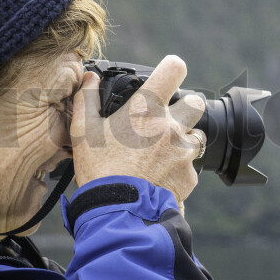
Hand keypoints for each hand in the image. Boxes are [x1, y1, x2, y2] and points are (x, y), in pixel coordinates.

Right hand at [70, 55, 205, 206]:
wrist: (118, 212)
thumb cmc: (100, 170)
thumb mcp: (83, 132)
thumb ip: (86, 100)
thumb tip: (89, 80)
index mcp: (147, 109)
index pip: (174, 69)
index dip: (172, 67)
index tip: (168, 73)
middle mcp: (172, 126)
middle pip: (195, 102)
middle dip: (185, 108)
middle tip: (166, 120)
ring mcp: (184, 152)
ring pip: (196, 136)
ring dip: (183, 140)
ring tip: (160, 153)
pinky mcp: (190, 176)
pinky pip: (191, 166)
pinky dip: (179, 169)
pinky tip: (160, 176)